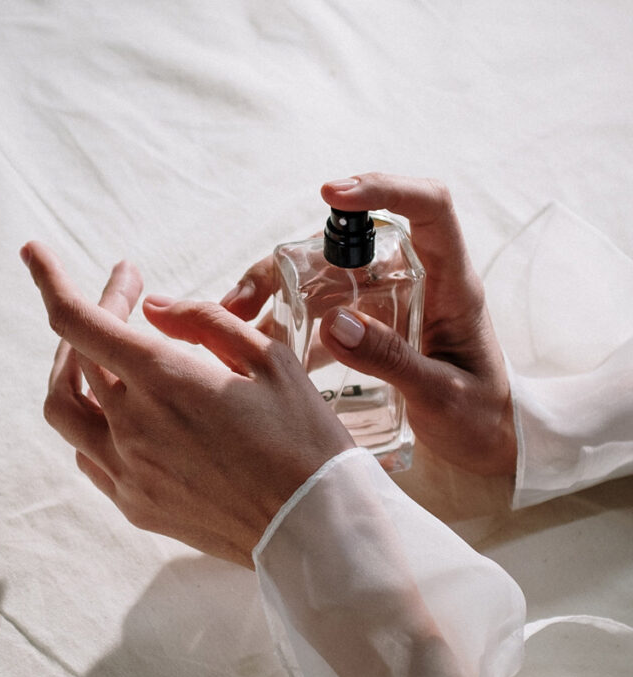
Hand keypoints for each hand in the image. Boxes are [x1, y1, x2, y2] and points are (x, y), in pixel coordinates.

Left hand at [22, 241, 353, 568]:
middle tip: (128, 296)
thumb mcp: (269, 359)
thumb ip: (202, 322)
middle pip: (74, 357)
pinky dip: (91, 420)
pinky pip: (86, 453)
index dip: (48, 280)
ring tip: (104, 351)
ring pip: (64, 409)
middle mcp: (132, 426)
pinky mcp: (133, 505)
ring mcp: (126, 471)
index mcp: (165, 380)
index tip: (33, 252)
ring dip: (72, 369)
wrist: (314, 530)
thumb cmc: (302, 439)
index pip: (79, 321)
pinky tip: (121, 409)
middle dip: (93, 313)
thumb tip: (152, 308)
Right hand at [221, 173, 516, 476]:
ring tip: (234, 317)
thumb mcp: (443, 396)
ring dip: (276, 287)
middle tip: (244, 298)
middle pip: (349, 242)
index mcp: (453, 284)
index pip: (429, 208)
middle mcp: (416, 280)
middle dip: (289, 258)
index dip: (384, 189)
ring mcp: (387, 301)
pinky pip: (319, 308)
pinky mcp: (367, 326)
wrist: (487, 444)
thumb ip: (393, 360)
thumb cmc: (479, 418)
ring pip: (324, 274)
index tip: (332, 195)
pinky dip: (284, 318)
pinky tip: (254, 340)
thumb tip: (333, 322)